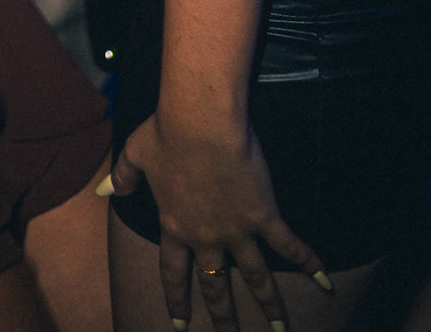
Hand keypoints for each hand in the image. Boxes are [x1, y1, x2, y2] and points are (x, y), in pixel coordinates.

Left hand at [109, 114, 327, 328]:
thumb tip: (106, 191)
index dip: (177, 300)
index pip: (173, 273)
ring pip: (255, 278)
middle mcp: (206, 237)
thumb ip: (121, 178)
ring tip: (278, 330)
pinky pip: (289, 247)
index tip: (180, 324)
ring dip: (269, 307)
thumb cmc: (165, 132)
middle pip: (215, 286)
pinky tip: (324, 282)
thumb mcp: (134, 154)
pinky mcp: (263, 216)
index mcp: (174, 226)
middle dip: (223, 316)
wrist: (200, 121)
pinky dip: (309, 265)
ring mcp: (236, 230)